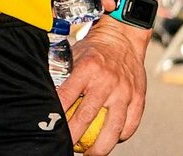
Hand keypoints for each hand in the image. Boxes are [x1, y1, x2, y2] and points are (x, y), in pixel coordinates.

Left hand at [59, 18, 147, 153]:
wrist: (123, 38)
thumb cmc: (93, 50)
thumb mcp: (74, 55)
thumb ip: (63, 74)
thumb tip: (44, 93)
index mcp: (87, 69)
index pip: (66, 95)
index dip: (58, 113)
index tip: (51, 127)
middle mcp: (106, 81)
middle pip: (88, 116)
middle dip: (75, 136)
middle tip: (66, 147)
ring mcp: (124, 91)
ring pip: (113, 127)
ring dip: (101, 146)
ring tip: (91, 154)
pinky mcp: (138, 97)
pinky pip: (131, 123)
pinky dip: (121, 135)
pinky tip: (112, 141)